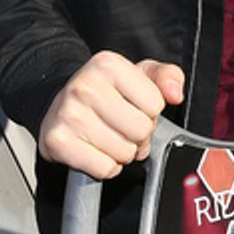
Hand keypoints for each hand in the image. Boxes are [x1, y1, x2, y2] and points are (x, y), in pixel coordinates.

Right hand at [38, 52, 183, 178]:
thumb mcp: (139, 74)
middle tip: (122, 128)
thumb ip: (167, 76)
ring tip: (108, 137)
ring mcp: (69, 115)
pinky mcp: (58, 142)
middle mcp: (84, 86)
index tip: (134, 109)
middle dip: (138, 135)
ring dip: (122, 152)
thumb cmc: (104, 92)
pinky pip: (104, 169)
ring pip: (124, 153)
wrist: (59, 106)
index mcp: (107, 65)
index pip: (155, 104)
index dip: (150, 112)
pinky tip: (96, 150)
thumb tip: (175, 94)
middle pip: (141, 130)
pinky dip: (106, 167)